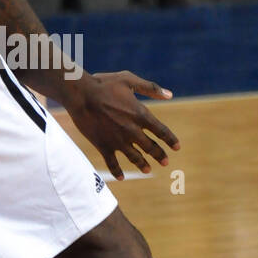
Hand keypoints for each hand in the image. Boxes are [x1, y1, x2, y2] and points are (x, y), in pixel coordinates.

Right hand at [65, 71, 179, 179]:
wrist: (81, 94)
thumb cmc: (104, 84)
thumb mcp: (128, 79)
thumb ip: (150, 88)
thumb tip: (170, 95)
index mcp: (140, 114)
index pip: (161, 131)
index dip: (170, 140)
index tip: (177, 147)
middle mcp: (132, 130)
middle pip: (151, 147)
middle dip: (160, 155)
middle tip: (165, 162)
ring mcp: (118, 140)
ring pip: (134, 157)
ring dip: (142, 164)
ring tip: (147, 170)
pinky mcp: (103, 146)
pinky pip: (112, 163)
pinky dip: (117, 171)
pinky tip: (121, 178)